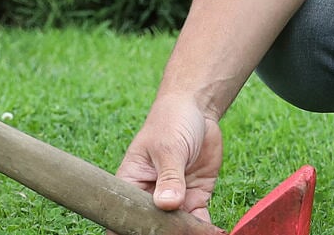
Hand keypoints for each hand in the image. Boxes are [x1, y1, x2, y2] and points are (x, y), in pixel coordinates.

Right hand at [111, 94, 222, 230]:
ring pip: (176, 227)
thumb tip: (167, 204)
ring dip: (183, 233)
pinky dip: (204, 230)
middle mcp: (151, 195)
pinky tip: (209, 233)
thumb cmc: (171, 122)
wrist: (198, 110)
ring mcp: (174, 199)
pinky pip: (198, 221)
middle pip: (151, 224)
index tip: (140, 232)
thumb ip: (169, 177)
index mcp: (132, 182)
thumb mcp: (168, 148)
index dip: (127, 226)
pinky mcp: (195, 198)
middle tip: (172, 233)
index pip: (124, 211)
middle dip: (160, 232)